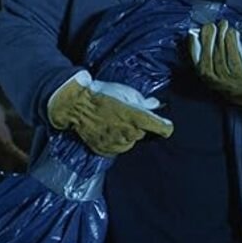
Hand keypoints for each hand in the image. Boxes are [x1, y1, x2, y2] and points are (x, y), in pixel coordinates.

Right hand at [46, 70, 173, 156]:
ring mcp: (117, 144)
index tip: (164, 124)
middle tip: (126, 116)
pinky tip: (107, 130)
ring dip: (127, 134)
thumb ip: (144, 102)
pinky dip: (115, 141)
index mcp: (137, 118)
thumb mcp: (126, 92)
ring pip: (130, 141)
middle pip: (144, 133)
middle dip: (139, 126)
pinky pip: (117, 147)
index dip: (165, 126)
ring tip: (114, 122)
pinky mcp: (106, 151)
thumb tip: (156, 105)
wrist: (76, 105)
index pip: (163, 130)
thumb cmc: (103, 95)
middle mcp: (129, 134)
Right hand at [190, 20, 241, 105]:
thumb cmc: (234, 79)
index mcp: (205, 77)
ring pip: (220, 54)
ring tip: (222, 24)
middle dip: (207, 37)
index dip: (193, 45)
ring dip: (221, 36)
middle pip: (208, 55)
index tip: (193, 33)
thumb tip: (206, 35)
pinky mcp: (239, 76)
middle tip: (210, 25)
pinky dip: (232, 42)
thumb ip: (211, 57)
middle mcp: (213, 79)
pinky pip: (233, 55)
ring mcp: (226, 78)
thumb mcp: (217, 72)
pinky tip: (232, 32)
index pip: (195, 60)